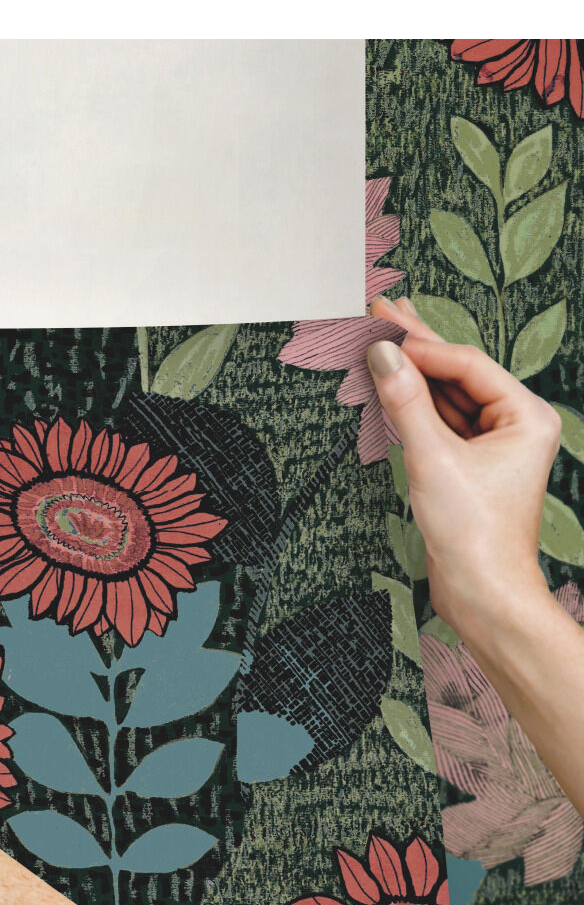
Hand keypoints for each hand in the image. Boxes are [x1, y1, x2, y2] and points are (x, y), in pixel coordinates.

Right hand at [365, 295, 560, 643]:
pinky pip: (437, 425)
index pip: (466, 365)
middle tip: (381, 310)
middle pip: (456, 375)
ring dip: (409, 374)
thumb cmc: (475, 535)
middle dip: (417, 346)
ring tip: (379, 339)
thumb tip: (381, 354)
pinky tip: (390, 385)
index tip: (380, 325)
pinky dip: (410, 406)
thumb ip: (404, 402)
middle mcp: (514, 427)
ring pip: (444, 398)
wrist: (481, 593)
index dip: (421, 345)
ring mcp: (490, 448)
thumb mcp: (433, 459)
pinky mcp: (467, 469)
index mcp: (526, 417)